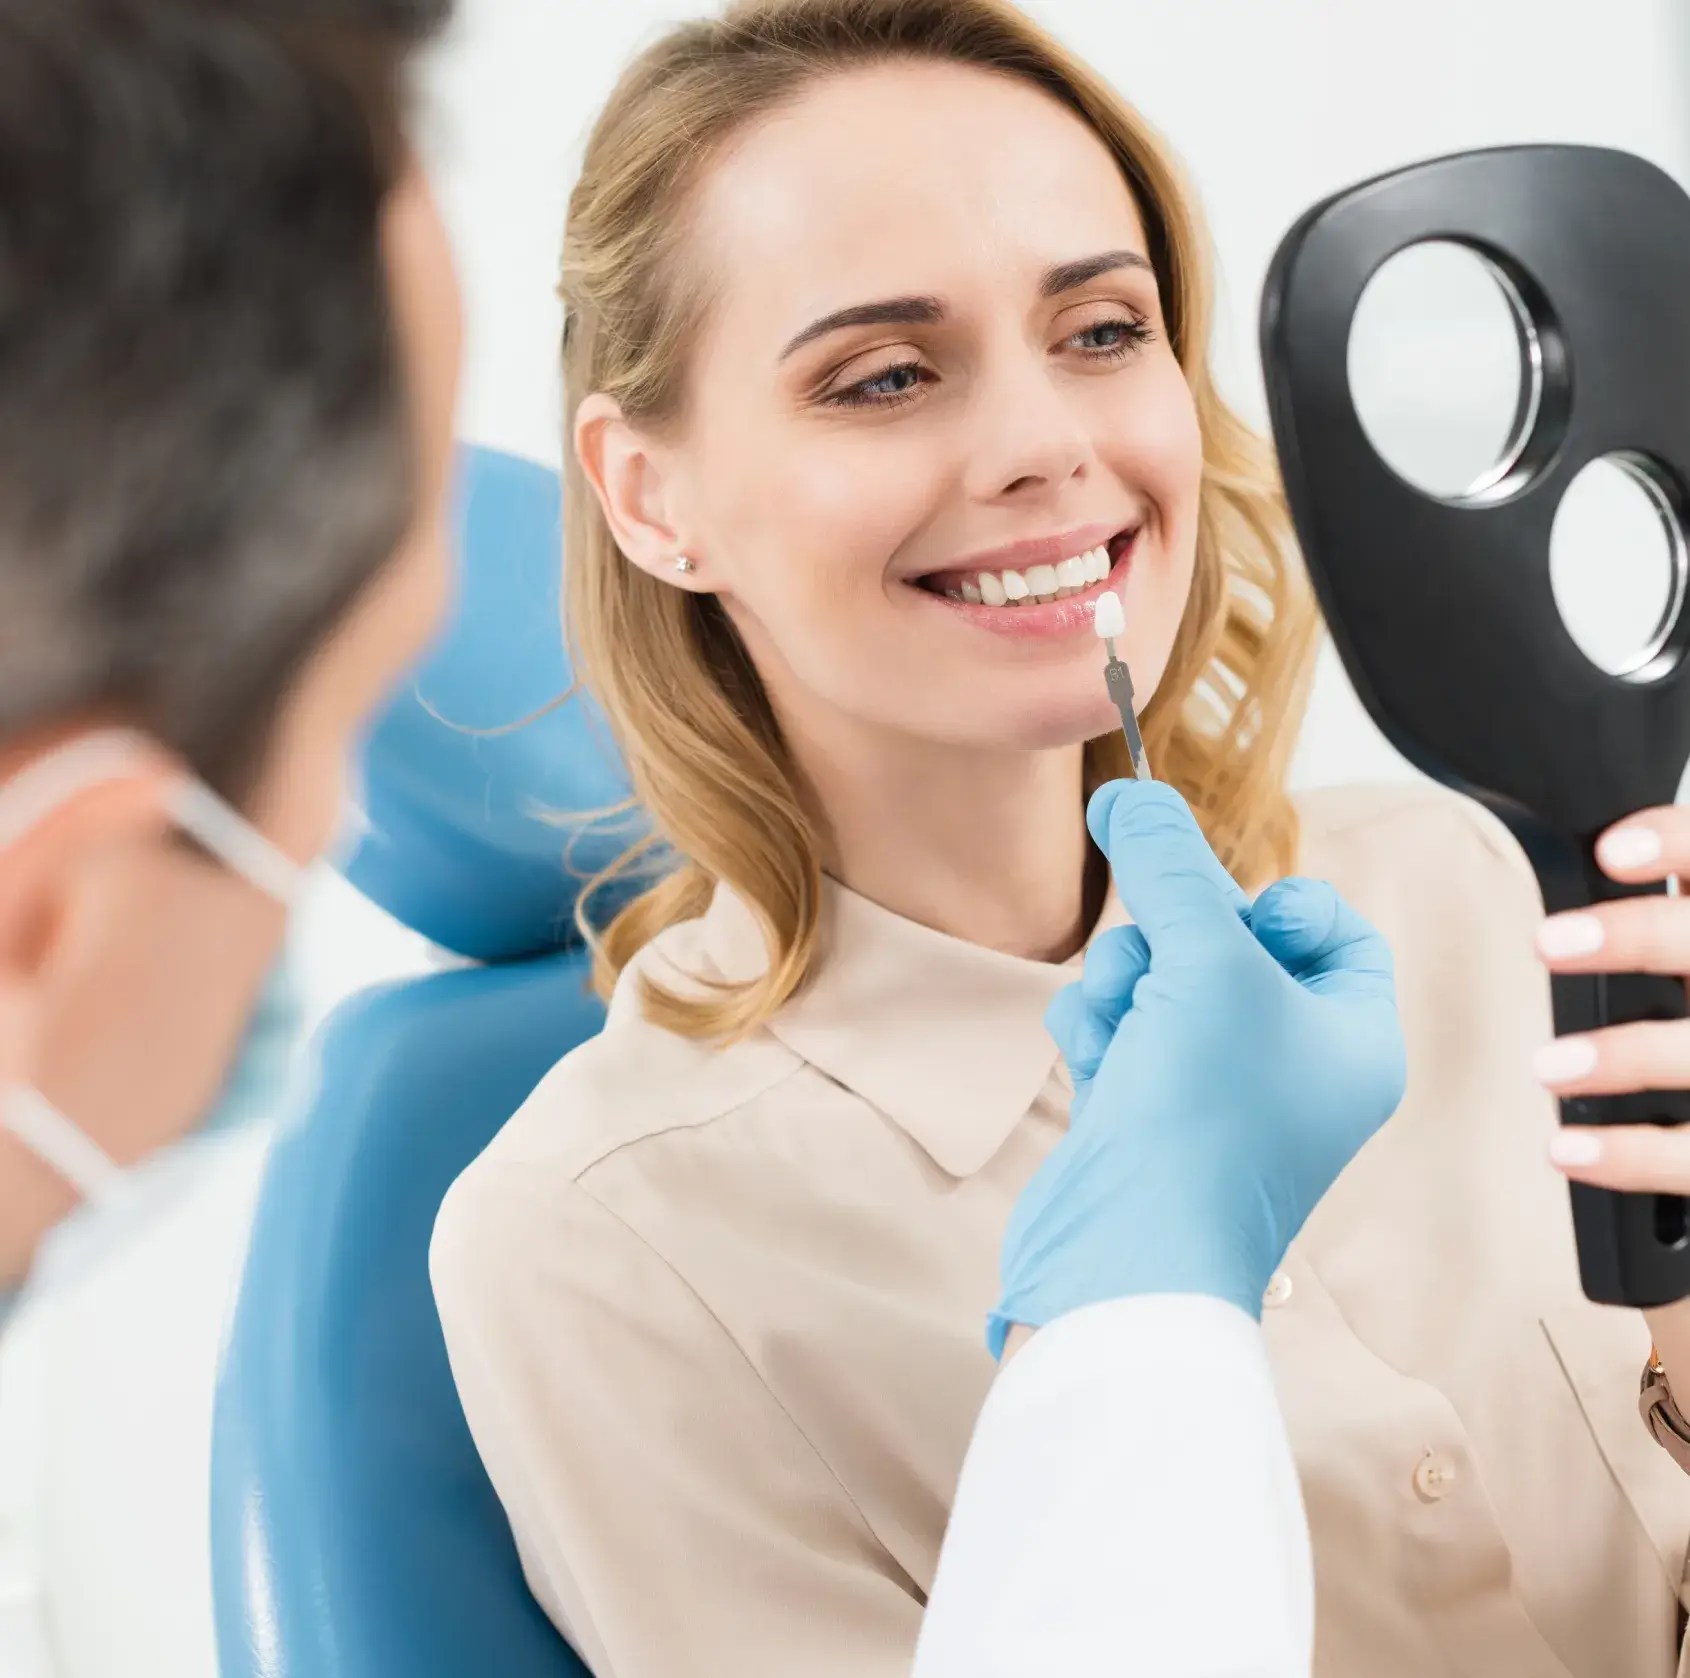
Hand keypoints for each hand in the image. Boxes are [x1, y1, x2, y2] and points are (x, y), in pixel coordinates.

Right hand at [988, 780, 1406, 1356]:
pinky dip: (1101, 1029)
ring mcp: (1216, 1094)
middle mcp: (1294, 1067)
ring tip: (1124, 1019)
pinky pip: (1121, 1027)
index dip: (1273, 903)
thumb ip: (1169, 864)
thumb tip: (1129, 792)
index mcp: (1353, 1037)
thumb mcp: (1204, 960)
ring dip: (1127, 982)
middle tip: (1158, 960)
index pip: (1327, 927)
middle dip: (1173, 939)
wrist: (1128, 1256)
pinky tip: (1100, 1061)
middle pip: (1227, 942)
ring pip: (1161, 979)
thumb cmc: (1204, 1119)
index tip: (1229, 912)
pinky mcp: (1147, 1112)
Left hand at [1536, 807, 1689, 1190]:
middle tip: (1546, 942)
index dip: (1678, 847)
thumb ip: (1653, 933)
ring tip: (1546, 1066)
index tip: (1611, 851)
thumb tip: (1572, 871)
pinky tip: (1566, 1151)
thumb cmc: (1688, 1027)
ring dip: (1623, 1056)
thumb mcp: (1679, 963)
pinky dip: (1630, 1155)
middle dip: (1637, 937)